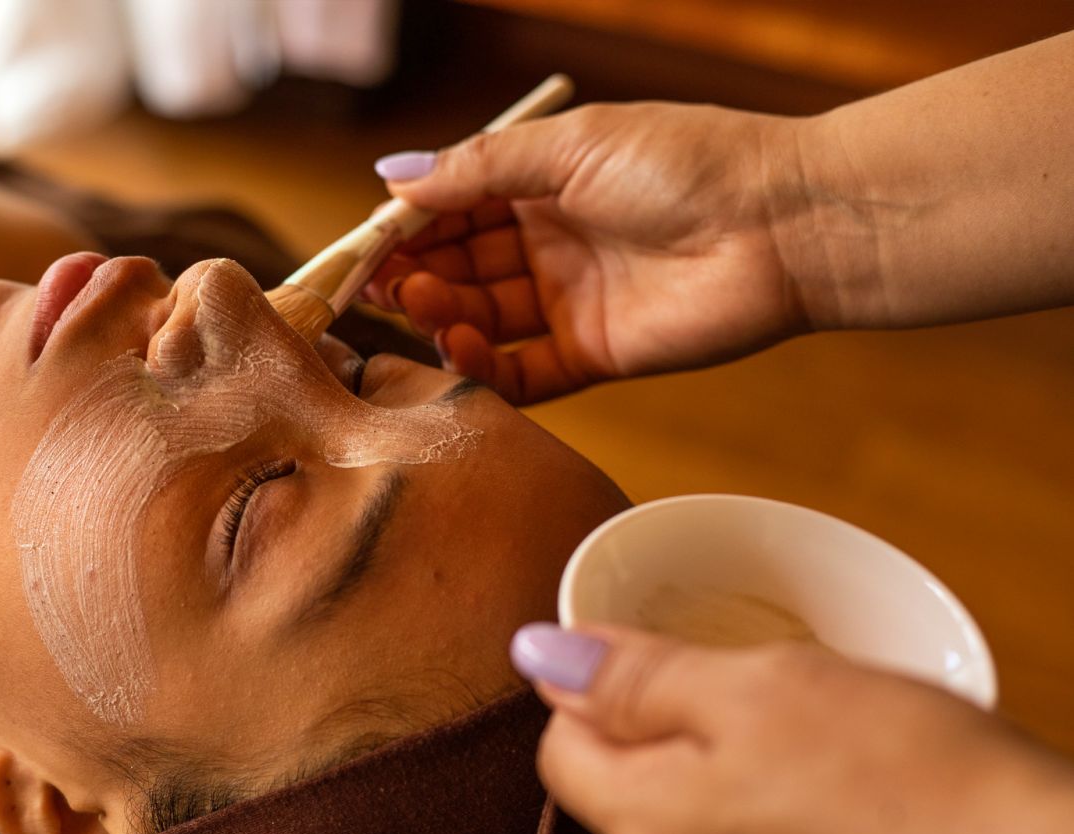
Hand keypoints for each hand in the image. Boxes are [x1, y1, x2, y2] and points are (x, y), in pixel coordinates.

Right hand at [365, 104, 822, 403]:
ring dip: (444, 314)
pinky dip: (485, 369)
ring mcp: (571, 300)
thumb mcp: (572, 146)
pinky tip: (462, 348)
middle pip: (462, 265)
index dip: (409, 226)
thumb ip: (479, 168)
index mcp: (545, 182)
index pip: (455, 207)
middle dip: (418, 273)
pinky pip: (523, 373)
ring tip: (427, 304)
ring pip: (484, 317)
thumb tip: (393, 177)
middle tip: (382, 283)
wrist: (783, 224)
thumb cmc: (687, 163)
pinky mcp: (594, 355)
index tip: (366, 243)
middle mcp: (552, 241)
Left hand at [510, 623, 1073, 833]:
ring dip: (736, 799)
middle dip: (676, 744)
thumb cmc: (909, 781)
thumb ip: (636, 676)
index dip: (601, 694)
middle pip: (632, 802)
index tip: (666, 664)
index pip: (561, 751)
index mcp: (647, 829)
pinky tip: (856, 830)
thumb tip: (538, 654)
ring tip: (827, 766)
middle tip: (769, 704)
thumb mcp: (762, 686)